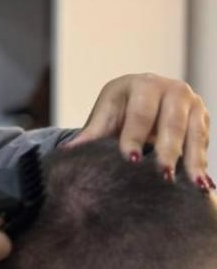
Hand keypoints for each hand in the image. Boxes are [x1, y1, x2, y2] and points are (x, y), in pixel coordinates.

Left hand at [66, 73, 209, 183]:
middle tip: (162, 175)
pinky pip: (203, 141)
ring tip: (193, 184)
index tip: (130, 160)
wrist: (143, 102)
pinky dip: (202, 163)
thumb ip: (90, 135)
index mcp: (140, 84)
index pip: (140, 113)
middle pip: (171, 122)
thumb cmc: (118, 114)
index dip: (135, 136)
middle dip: (167, 150)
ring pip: (193, 133)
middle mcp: (170, 88)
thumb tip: (66, 152)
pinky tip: (203, 184)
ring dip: (192, 160)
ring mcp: (190, 101)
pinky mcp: (202, 117)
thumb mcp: (104, 119)